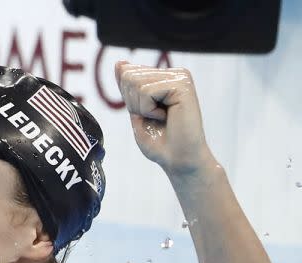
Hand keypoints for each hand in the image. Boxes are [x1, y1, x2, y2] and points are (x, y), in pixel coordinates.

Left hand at [114, 62, 214, 176]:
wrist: (179, 161)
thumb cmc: (160, 142)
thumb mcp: (136, 110)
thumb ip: (128, 86)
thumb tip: (119, 62)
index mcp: (164, 77)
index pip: (127, 73)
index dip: (129, 99)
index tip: (149, 115)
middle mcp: (174, 73)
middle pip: (129, 75)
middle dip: (133, 103)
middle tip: (155, 118)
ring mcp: (179, 77)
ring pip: (135, 82)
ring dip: (141, 107)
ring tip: (161, 118)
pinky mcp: (182, 85)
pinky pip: (146, 91)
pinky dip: (149, 110)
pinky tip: (166, 117)